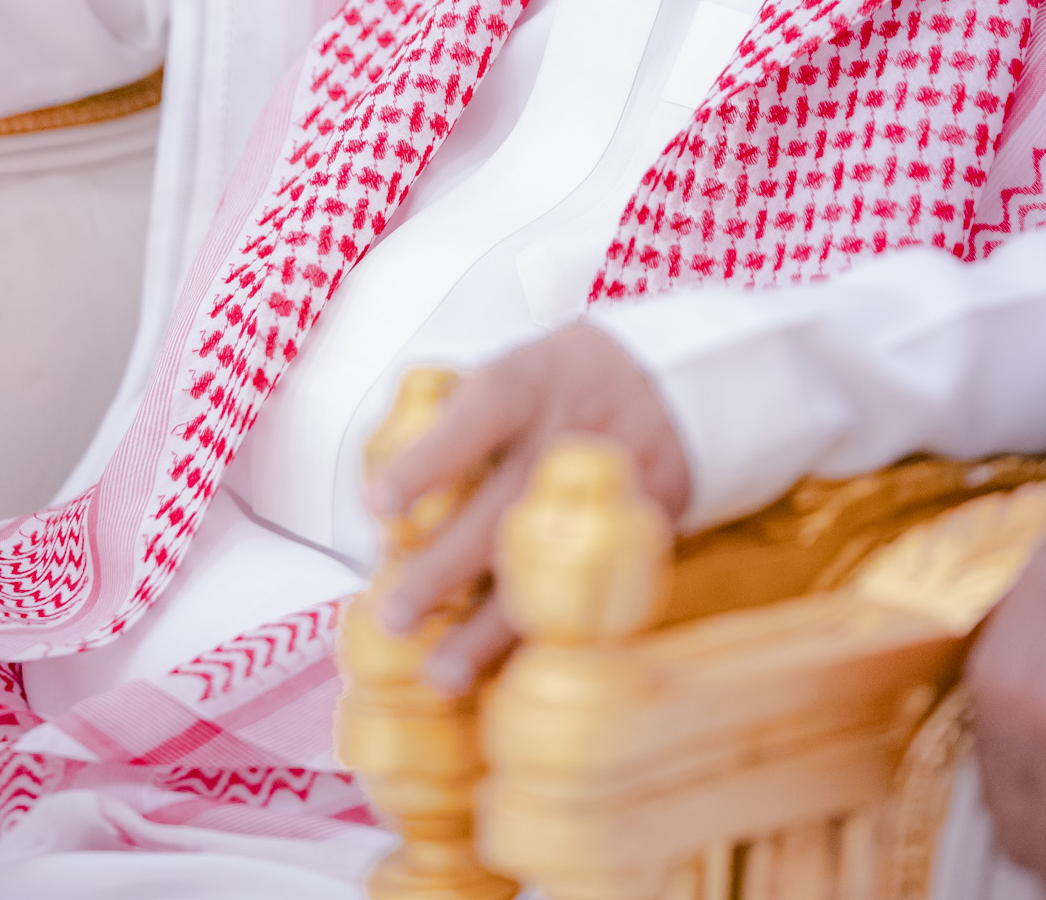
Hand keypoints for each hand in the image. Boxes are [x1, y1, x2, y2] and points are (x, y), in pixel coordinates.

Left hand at [366, 324, 690, 691]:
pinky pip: (591, 589)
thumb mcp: (509, 372)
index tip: (379, 506)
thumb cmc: (555, 386)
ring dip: (490, 626)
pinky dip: (546, 632)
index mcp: (528, 383)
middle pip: (506, 507)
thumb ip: (454, 424)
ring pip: (547, 564)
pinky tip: (508, 670)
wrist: (666, 387)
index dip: (428, 461)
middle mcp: (569, 432)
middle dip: (446, 570)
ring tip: (441, 672)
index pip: (477, 418)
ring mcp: (612, 483)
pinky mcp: (644, 526)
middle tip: (395, 617)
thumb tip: (385, 508)